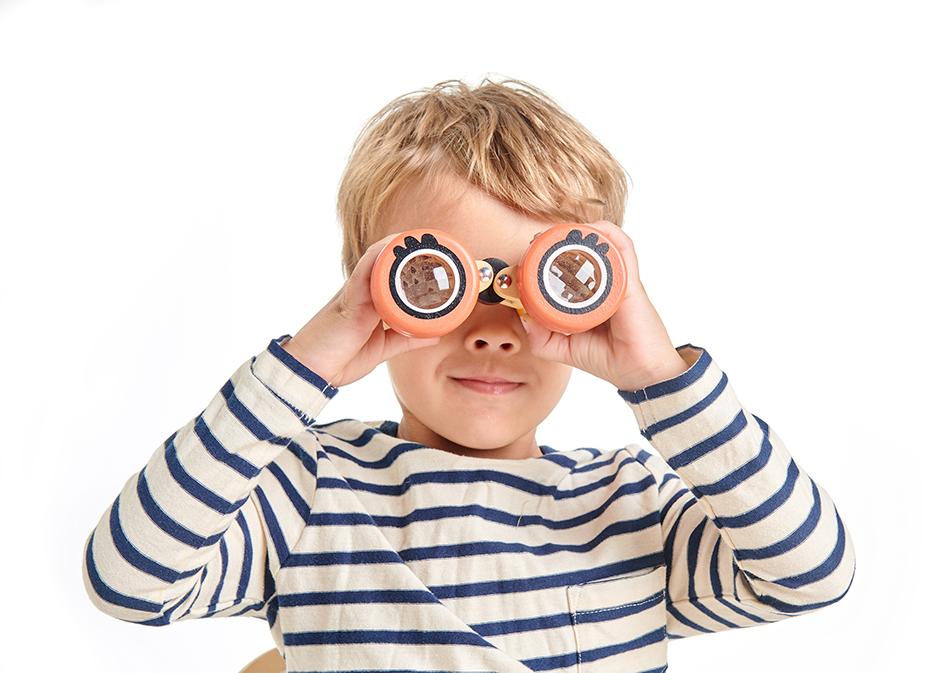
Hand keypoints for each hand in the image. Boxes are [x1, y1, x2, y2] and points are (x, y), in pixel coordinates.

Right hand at [281, 233, 441, 387]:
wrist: (310, 371)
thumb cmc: (340, 358)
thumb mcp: (382, 347)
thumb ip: (406, 339)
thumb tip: (434, 336)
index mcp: (372, 302)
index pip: (391, 275)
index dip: (410, 263)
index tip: (435, 258)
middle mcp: (363, 292)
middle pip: (385, 262)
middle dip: (407, 249)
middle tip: (433, 242)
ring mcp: (355, 292)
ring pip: (376, 260)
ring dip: (396, 248)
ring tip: (418, 239)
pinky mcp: (348, 298)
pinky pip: (363, 272)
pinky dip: (378, 258)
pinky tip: (393, 247)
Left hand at [518, 220, 689, 390]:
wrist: (640, 374)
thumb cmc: (610, 360)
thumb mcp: (565, 349)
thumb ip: (542, 338)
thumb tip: (523, 317)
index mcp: (592, 296)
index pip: (573, 267)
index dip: (552, 256)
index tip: (531, 253)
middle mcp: (607, 284)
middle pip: (586, 250)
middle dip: (563, 238)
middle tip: (539, 239)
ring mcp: (620, 281)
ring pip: (604, 243)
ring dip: (584, 233)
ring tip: (562, 233)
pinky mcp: (631, 284)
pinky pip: (623, 250)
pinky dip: (608, 237)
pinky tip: (593, 233)